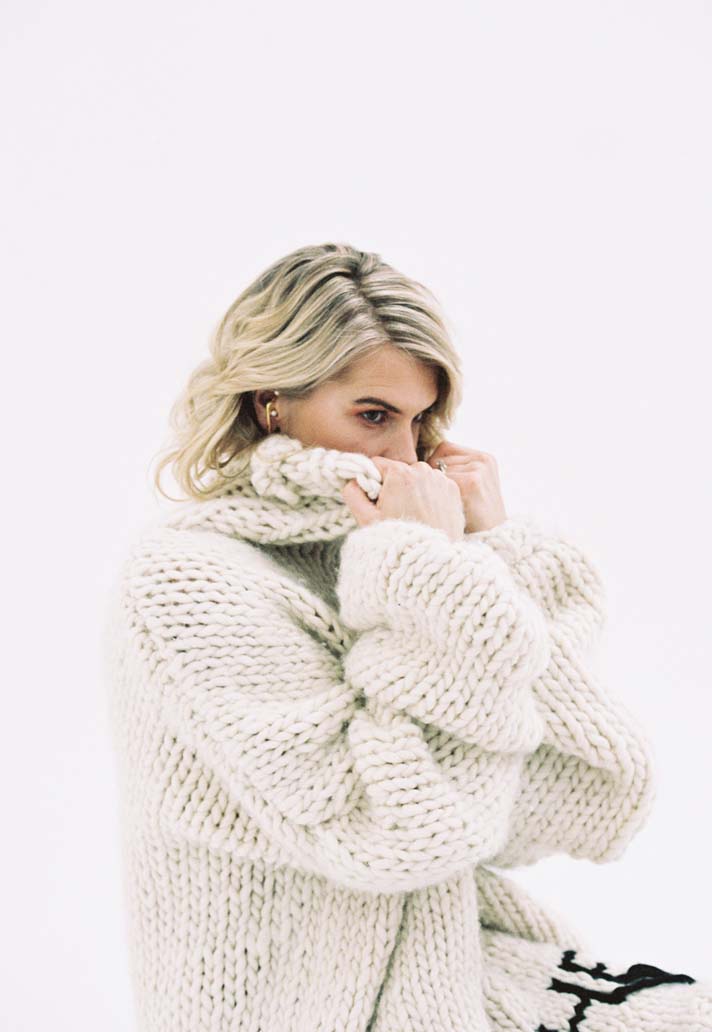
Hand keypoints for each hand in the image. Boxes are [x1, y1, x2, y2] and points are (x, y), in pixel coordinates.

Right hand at [341, 456, 464, 542]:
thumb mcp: (367, 519)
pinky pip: (434, 484)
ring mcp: (441, 478)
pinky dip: (429, 494)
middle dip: (393, 485)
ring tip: (412, 514)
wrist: (431, 558)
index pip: (377, 464)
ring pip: (417, 476)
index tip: (377, 500)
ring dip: (412, 489)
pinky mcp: (454, 489)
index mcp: (399, 473)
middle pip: (398, 470)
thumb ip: (352, 494)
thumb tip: (352, 480)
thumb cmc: (399, 540)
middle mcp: (422, 469)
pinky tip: (427, 513)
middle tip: (395, 510)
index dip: (372, 481)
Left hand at [425, 440, 507, 533]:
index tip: (435, 486)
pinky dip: (438, 496)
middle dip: (432, 477)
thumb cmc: (473, 517)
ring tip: (444, 506)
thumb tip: (420, 462)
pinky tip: (446, 509)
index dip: (434, 465)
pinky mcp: (472, 482)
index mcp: (484, 458)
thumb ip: (455, 471)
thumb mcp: (471, 488)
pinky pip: (440, 482)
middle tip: (437, 499)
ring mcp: (479, 469)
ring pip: (437, 471)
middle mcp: (482, 460)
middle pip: (439, 458)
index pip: (444, 448)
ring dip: (435, 488)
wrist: (491, 539)